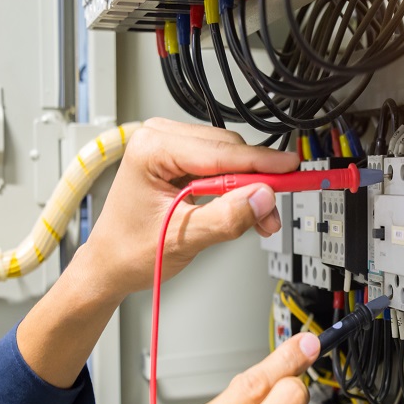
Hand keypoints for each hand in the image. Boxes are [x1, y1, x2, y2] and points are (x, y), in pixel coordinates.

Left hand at [83, 118, 299, 298]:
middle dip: (256, 183)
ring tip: (259, 220)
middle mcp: (159, 139)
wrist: (111, 265)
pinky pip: (222, 167)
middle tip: (273, 212)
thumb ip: (226, 217)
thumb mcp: (183, 238)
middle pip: (229, 152)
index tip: (292, 169)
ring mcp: (170, 148)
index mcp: (151, 149)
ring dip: (249, 189)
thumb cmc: (130, 251)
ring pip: (230, 159)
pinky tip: (244, 210)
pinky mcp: (181, 160)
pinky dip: (237, 190)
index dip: (261, 163)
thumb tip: (262, 198)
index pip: (220, 152)